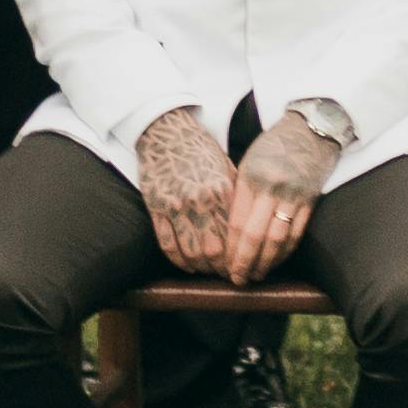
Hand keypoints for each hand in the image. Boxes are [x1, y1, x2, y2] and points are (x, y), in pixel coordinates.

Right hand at [136, 106, 239, 276]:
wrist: (166, 131)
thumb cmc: (201, 149)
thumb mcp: (227, 168)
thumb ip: (237, 197)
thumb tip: (252, 226)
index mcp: (221, 190)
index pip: (234, 236)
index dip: (239, 257)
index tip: (244, 267)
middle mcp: (199, 200)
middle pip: (213, 251)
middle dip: (222, 269)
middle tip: (228, 275)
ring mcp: (175, 206)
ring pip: (190, 253)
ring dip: (201, 268)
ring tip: (209, 271)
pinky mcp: (156, 208)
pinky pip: (167, 244)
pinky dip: (179, 261)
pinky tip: (188, 265)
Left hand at [220, 110, 335, 278]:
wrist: (311, 128)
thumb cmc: (274, 146)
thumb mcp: (248, 163)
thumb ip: (238, 193)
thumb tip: (226, 230)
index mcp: (250, 177)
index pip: (236, 222)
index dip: (230, 248)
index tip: (224, 265)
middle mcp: (271, 188)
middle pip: (255, 236)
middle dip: (244, 262)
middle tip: (238, 280)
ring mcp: (293, 195)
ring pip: (277, 240)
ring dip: (266, 262)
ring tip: (256, 275)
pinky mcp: (311, 200)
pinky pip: (296, 234)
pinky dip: (285, 252)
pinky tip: (276, 261)